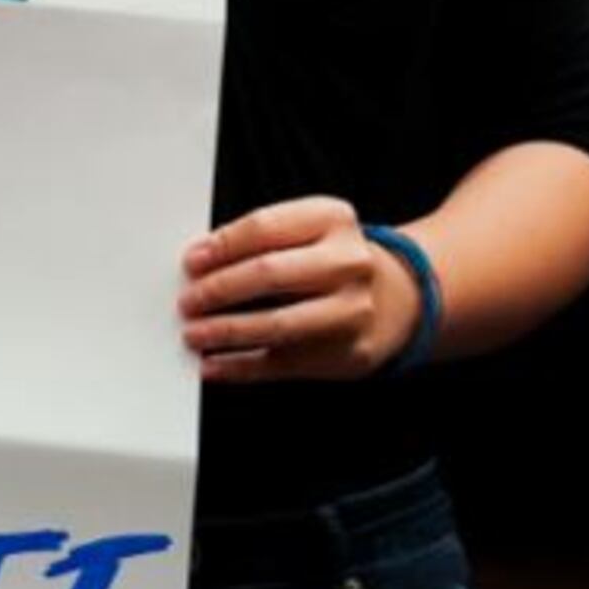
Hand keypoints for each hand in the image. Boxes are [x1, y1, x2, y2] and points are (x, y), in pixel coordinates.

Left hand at [177, 198, 414, 383]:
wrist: (400, 299)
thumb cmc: (338, 263)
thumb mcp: (312, 231)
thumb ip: (264, 239)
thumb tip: (203, 261)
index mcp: (333, 220)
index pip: (264, 228)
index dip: (221, 246)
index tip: (192, 261)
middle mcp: (347, 263)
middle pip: (269, 274)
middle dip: (219, 290)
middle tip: (188, 301)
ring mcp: (349, 311)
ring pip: (276, 325)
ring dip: (225, 331)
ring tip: (194, 334)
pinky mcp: (343, 354)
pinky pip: (281, 364)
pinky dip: (240, 368)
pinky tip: (214, 366)